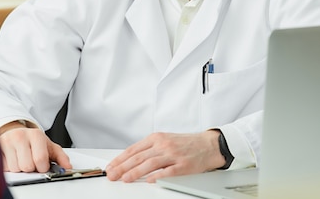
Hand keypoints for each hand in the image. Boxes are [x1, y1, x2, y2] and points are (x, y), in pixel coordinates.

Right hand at [0, 121, 70, 172]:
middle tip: (31, 161)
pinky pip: (4, 167)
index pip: (40, 160)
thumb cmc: (33, 141)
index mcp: (36, 135)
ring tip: (21, 159)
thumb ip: (60, 157)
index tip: (42, 165)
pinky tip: (13, 159)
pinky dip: (9, 167)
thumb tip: (67, 168)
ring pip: (15, 169)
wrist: (16, 131)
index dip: (42, 167)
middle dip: (30, 168)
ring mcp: (7, 141)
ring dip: (19, 168)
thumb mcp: (49, 146)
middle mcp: (20, 136)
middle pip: (27, 166)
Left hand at [105, 130, 224, 182]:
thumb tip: (130, 160)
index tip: (111, 166)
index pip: (133, 149)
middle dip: (123, 167)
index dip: (120, 159)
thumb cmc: (186, 144)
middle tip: (112, 175)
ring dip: (135, 172)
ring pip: (150, 163)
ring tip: (125, 179)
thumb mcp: (165, 140)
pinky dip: (157, 176)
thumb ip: (149, 148)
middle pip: (139, 156)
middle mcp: (163, 145)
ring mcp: (173, 155)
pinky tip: (148, 180)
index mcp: (157, 138)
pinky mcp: (183, 165)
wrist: (208, 144)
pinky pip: (168, 171)